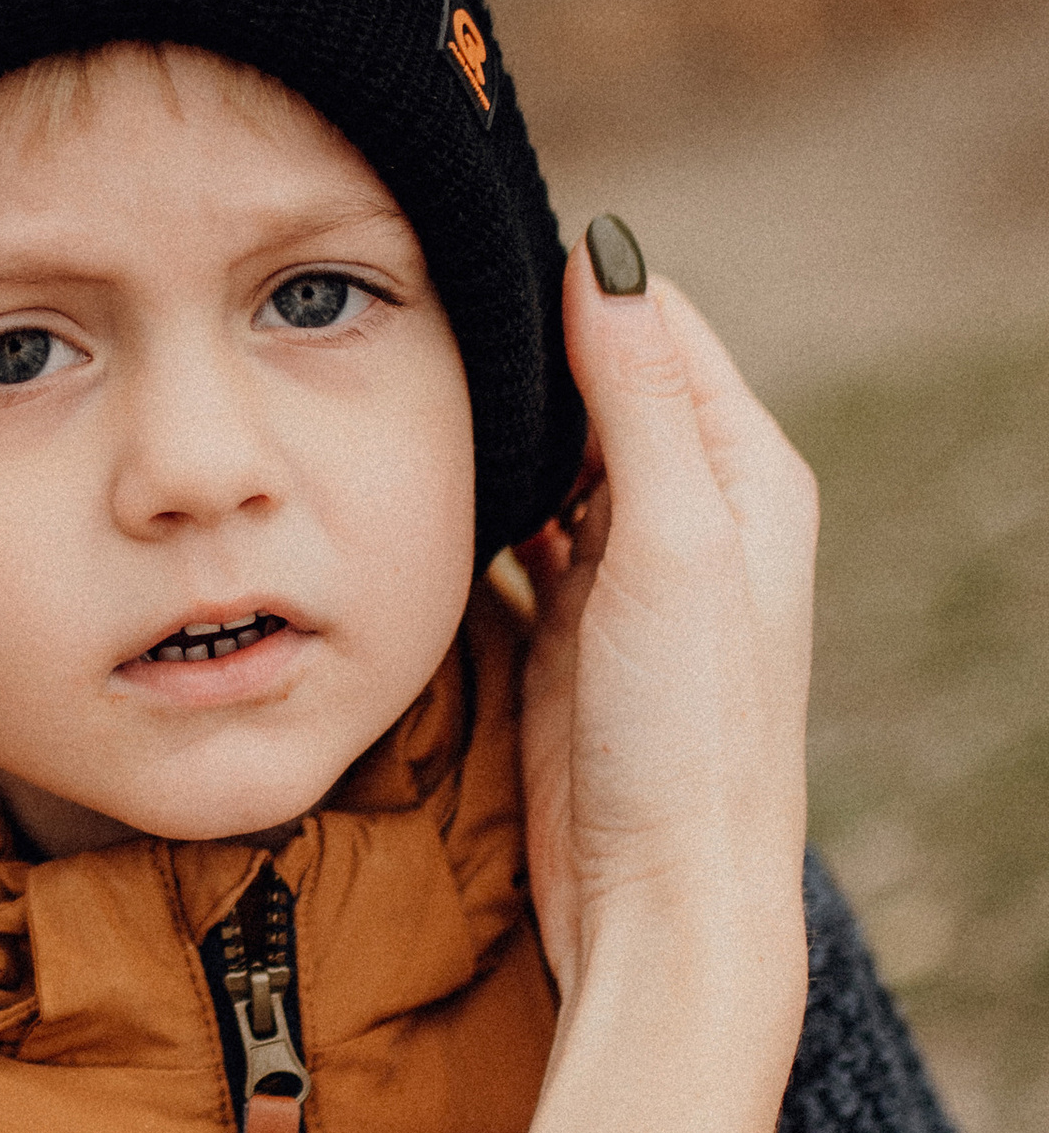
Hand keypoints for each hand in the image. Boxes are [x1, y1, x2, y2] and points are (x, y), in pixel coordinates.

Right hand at [491, 233, 817, 1132]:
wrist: (656, 900)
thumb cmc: (687, 734)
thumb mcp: (671, 542)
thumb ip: (638, 398)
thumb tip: (602, 253)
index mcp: (742, 474)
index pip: (652, 326)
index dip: (570, 278)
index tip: (469, 232)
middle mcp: (688, 515)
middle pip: (588, 387)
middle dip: (509, 346)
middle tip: (401, 298)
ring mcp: (619, 577)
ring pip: (540, 461)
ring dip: (482, 428)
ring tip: (389, 375)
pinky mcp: (561, 634)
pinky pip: (506, 537)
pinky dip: (465, 506)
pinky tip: (405, 485)